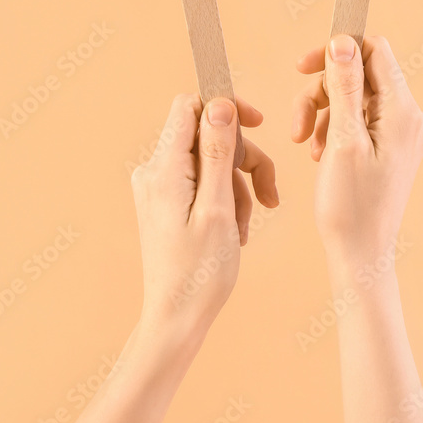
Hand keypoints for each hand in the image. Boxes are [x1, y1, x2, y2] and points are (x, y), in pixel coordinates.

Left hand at [131, 94, 276, 339]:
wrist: (176, 318)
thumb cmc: (199, 272)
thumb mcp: (218, 208)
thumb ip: (218, 153)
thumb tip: (219, 104)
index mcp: (164, 169)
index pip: (190, 106)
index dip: (226, 108)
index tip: (258, 124)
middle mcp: (154, 171)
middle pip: (208, 135)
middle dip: (243, 158)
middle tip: (268, 193)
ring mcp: (159, 187)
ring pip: (211, 160)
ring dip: (238, 184)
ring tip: (247, 223)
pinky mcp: (166, 202)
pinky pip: (203, 182)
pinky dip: (226, 198)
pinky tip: (235, 228)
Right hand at [291, 35, 422, 269]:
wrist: (361, 254)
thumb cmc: (351, 206)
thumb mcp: (342, 140)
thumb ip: (343, 87)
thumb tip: (342, 41)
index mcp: (404, 112)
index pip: (375, 52)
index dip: (336, 51)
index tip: (302, 67)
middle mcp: (409, 117)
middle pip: (359, 75)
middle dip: (322, 92)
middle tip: (296, 124)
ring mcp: (400, 133)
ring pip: (353, 97)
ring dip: (322, 112)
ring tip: (305, 143)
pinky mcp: (388, 147)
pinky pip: (357, 119)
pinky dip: (332, 128)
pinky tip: (318, 153)